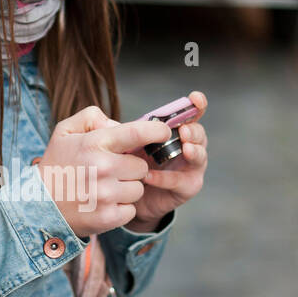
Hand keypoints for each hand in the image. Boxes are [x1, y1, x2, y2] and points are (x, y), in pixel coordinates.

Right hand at [37, 106, 174, 239]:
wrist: (38, 205)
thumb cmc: (56, 165)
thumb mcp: (65, 131)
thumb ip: (92, 117)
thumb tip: (117, 124)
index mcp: (95, 143)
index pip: (138, 133)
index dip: (157, 131)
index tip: (163, 133)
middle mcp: (103, 168)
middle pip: (141, 166)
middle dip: (130, 167)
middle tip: (111, 171)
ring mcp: (106, 194)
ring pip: (138, 188)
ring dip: (127, 189)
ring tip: (105, 188)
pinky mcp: (108, 217)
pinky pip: (132, 209)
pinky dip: (121, 208)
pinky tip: (104, 203)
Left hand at [124, 91, 207, 231]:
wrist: (126, 197)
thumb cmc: (126, 164)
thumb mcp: (119, 144)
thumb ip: (110, 130)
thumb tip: (98, 117)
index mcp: (174, 130)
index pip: (190, 113)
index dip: (196, 104)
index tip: (195, 98)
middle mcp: (186, 146)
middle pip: (199, 134)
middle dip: (194, 131)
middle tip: (184, 131)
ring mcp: (189, 167)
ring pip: (199, 157)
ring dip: (193, 151)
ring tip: (185, 149)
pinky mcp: (186, 187)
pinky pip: (180, 181)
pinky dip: (165, 178)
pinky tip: (149, 176)